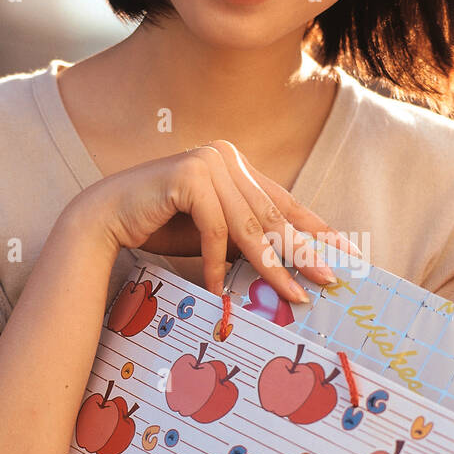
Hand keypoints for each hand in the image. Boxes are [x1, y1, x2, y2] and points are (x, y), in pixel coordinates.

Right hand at [73, 139, 360, 300]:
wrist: (105, 218)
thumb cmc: (161, 228)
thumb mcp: (217, 237)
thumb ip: (249, 241)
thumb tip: (293, 269)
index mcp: (238, 166)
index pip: (286, 203)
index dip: (318, 231)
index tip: (348, 254)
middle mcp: (227, 157)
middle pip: (273, 216)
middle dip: (303, 254)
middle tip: (328, 281)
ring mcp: (209, 161)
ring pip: (250, 226)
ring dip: (271, 267)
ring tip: (291, 296)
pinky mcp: (189, 175)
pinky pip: (216, 229)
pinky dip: (218, 264)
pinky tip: (218, 290)